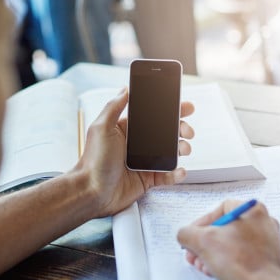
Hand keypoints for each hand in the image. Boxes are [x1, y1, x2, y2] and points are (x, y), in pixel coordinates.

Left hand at [76, 89, 194, 217]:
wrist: (92, 192)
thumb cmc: (93, 161)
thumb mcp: (101, 128)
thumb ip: (114, 106)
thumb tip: (126, 88)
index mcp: (127, 130)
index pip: (152, 116)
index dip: (170, 111)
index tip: (185, 107)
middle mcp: (137, 145)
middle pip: (166, 133)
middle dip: (181, 129)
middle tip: (188, 131)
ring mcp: (144, 162)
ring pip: (170, 153)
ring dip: (182, 149)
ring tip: (185, 149)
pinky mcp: (147, 179)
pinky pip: (167, 175)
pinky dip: (176, 173)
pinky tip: (180, 170)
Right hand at [177, 200, 279, 279]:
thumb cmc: (240, 261)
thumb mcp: (201, 241)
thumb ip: (187, 233)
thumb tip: (185, 235)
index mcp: (252, 209)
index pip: (220, 209)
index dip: (202, 223)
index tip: (194, 236)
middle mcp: (264, 222)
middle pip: (226, 228)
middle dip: (206, 243)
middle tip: (197, 253)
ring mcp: (269, 240)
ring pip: (234, 243)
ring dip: (215, 254)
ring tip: (206, 266)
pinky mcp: (270, 258)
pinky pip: (244, 255)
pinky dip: (230, 261)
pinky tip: (220, 271)